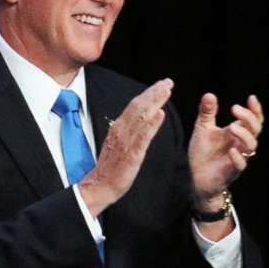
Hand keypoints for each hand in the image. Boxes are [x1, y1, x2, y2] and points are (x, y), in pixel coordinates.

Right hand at [72, 79, 173, 215]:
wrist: (100, 186)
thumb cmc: (111, 167)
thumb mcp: (121, 144)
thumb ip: (133, 130)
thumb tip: (150, 116)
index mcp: (119, 127)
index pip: (135, 105)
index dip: (149, 93)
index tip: (162, 84)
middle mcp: (121, 130)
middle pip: (138, 106)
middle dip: (154, 92)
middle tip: (168, 81)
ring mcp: (125, 141)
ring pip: (140, 116)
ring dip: (154, 102)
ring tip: (166, 91)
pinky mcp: (131, 154)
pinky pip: (142, 136)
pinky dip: (151, 124)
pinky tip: (159, 114)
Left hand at [187, 90, 262, 208]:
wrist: (197, 178)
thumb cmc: (204, 153)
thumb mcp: (203, 129)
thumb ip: (207, 113)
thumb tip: (209, 94)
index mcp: (237, 133)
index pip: (253, 120)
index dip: (255, 110)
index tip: (251, 98)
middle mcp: (240, 144)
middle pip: (255, 130)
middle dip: (248, 118)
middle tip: (234, 108)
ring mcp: (238, 158)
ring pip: (251, 146)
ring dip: (244, 135)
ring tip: (231, 127)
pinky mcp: (231, 172)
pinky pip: (241, 165)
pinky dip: (238, 157)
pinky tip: (232, 150)